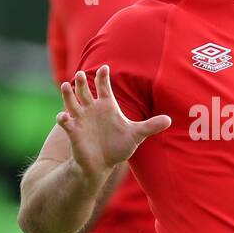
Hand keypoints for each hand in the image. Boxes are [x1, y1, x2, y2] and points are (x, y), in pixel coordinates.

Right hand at [58, 66, 170, 181]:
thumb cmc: (118, 146)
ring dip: (68, 94)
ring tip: (66, 85)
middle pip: (84, 90)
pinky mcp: (74, 132)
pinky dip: (63, 119)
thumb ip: (151, 126)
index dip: (103, 77)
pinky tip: (64, 117)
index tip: (105, 68)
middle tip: (81, 74)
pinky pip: (66, 122)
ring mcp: (81, 119)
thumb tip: (170, 120)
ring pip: (71, 102)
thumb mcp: (136, 135)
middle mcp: (92, 109)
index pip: (103, 86)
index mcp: (107, 105)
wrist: (102, 164)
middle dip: (82, 82)